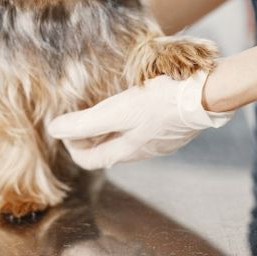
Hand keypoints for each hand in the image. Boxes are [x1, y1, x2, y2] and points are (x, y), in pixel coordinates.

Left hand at [47, 71, 233, 169]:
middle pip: (105, 150)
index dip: (71, 146)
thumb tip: (53, 130)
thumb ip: (84, 123)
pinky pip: (138, 129)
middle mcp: (140, 150)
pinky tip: (127, 104)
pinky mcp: (168, 127)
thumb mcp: (117, 111)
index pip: (89, 161)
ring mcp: (156, 140)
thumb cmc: (159, 103)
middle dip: (86, 136)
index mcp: (126, 151)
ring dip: (106, 128)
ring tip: (98, 109)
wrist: (203, 94)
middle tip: (77, 116)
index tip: (64, 127)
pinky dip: (124, 121)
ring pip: (122, 140)